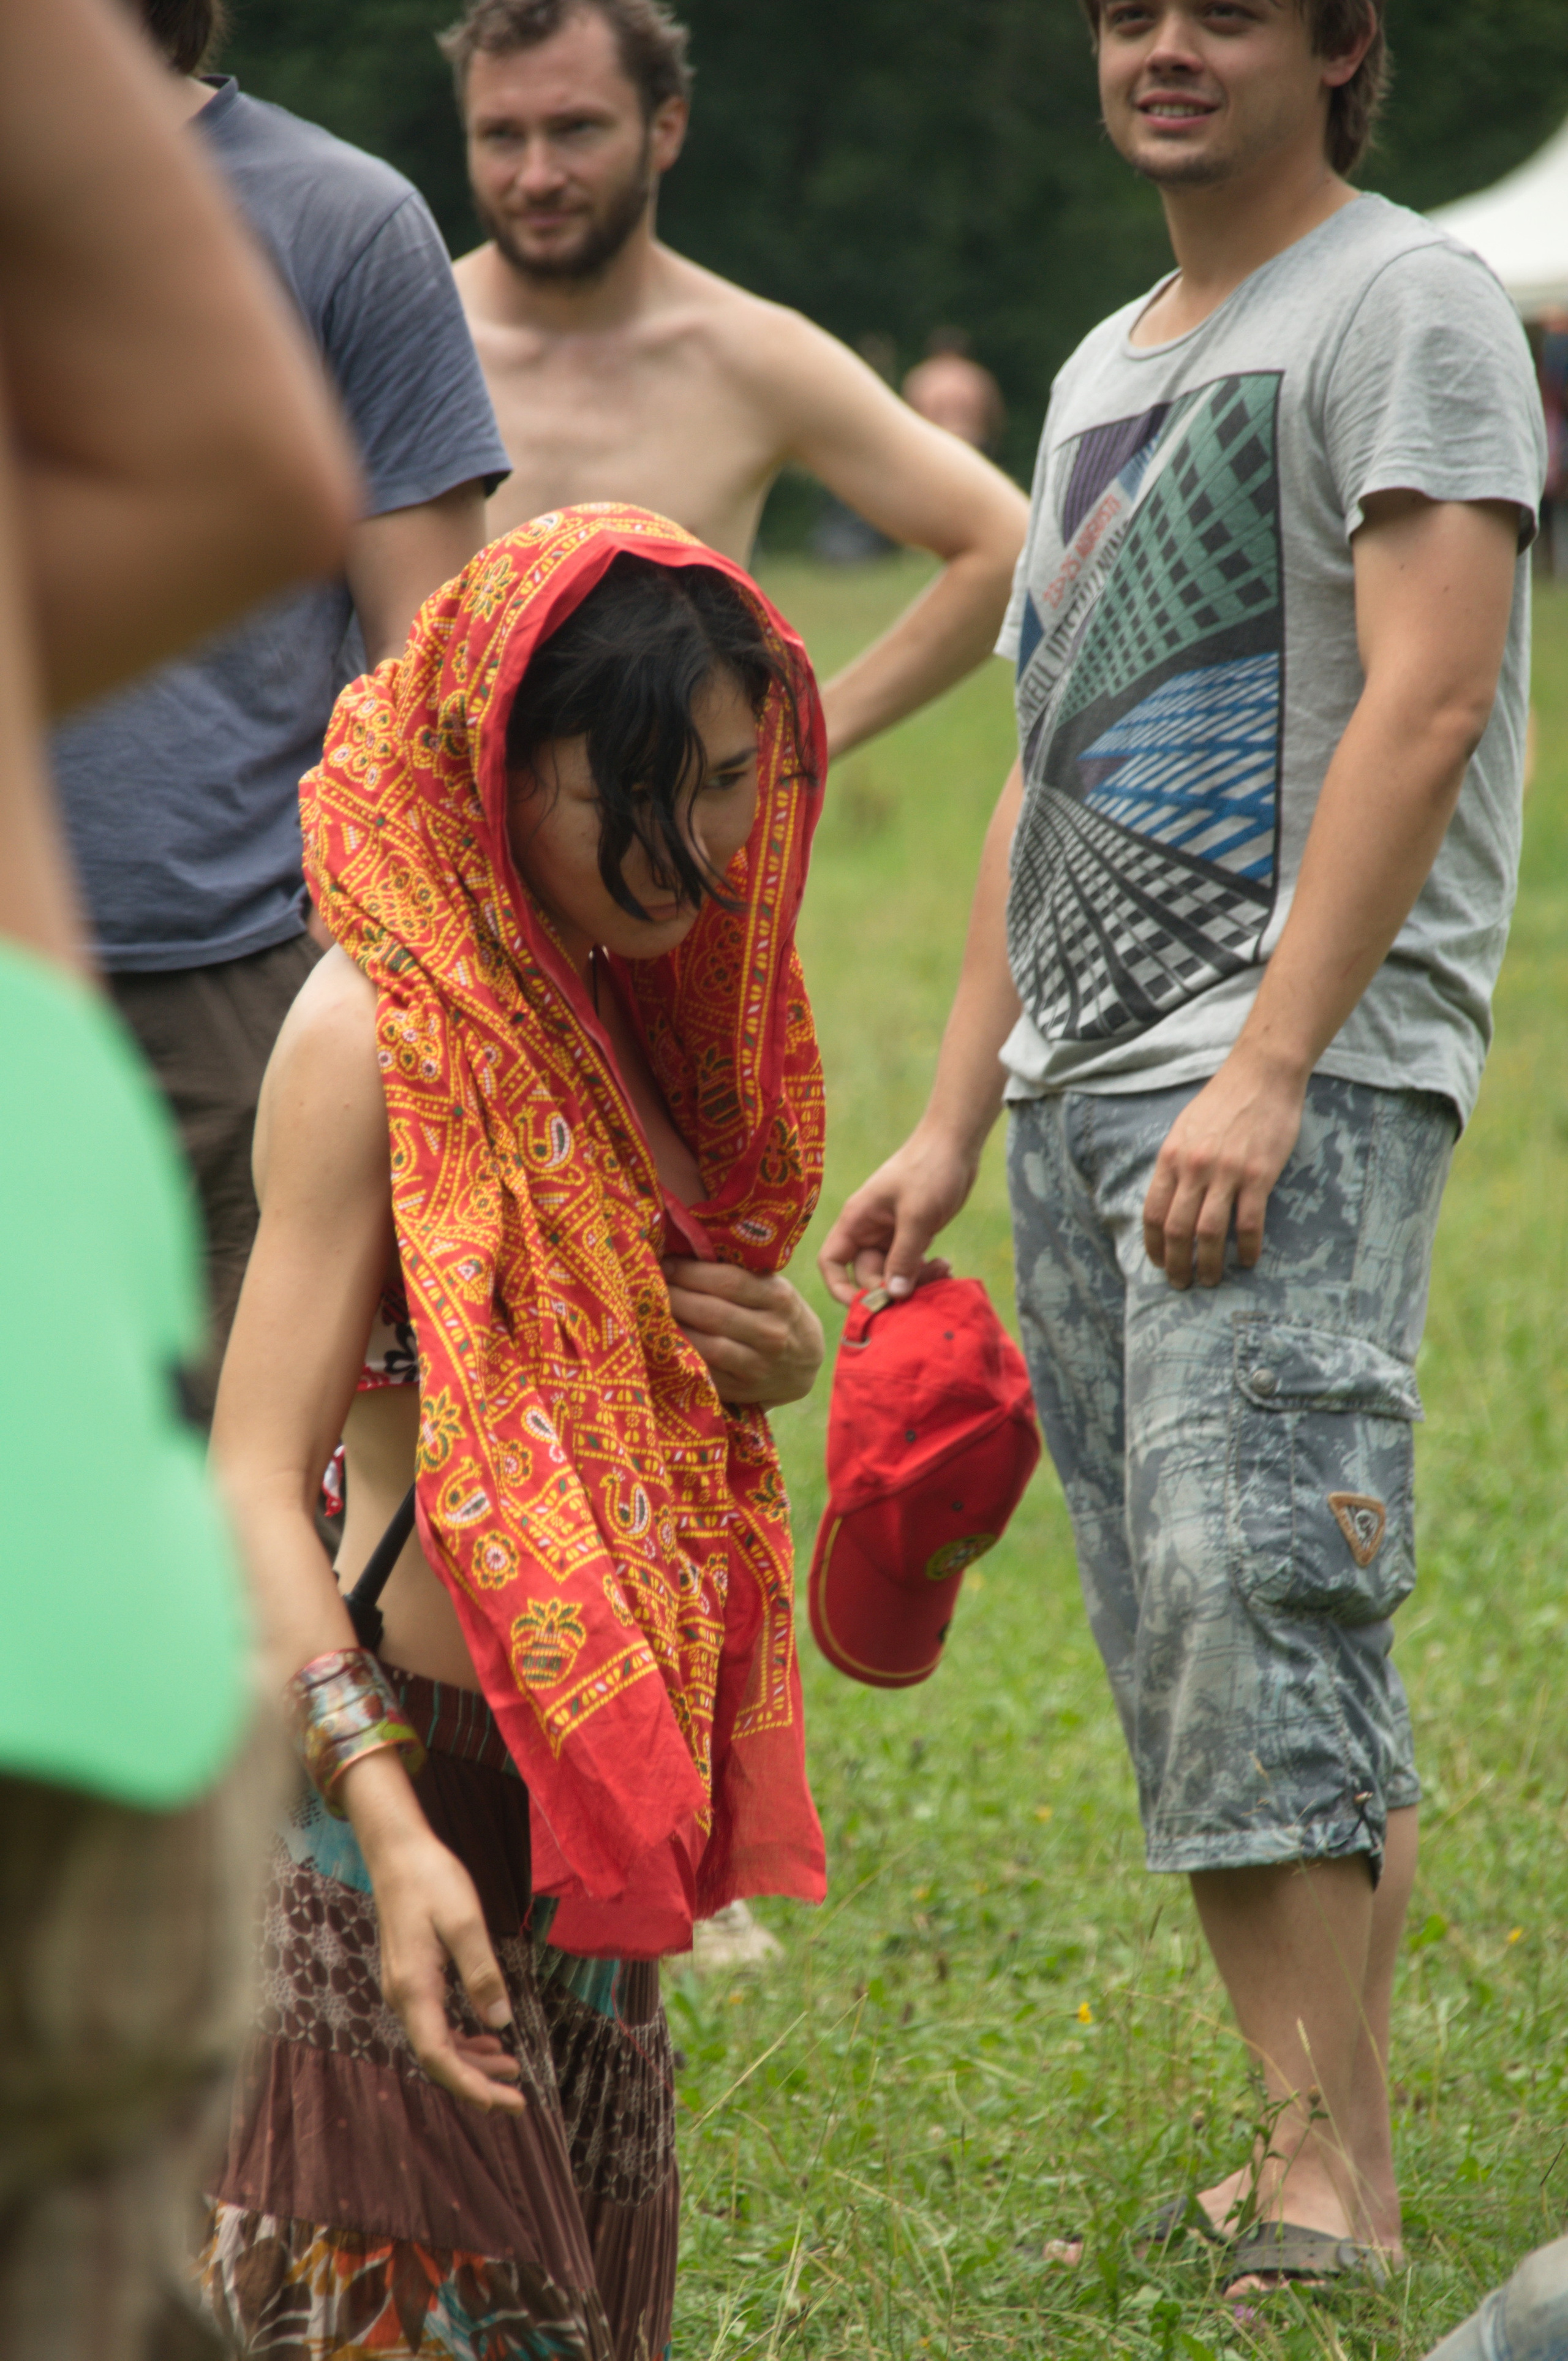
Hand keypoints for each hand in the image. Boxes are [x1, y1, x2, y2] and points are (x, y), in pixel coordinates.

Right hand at [340, 1752, 524, 2113]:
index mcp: (414, 1989)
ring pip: (437, 2043)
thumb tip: (502, 2022)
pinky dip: (462, 2038)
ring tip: (511, 2069)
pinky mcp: (411, 1979)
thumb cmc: (432, 1880)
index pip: (440, 2056)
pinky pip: (434, 2023)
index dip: (471, 2086)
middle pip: (438, 2059)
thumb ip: (483, 1974)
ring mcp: (404, 1989)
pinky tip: (488, 2035)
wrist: (398, 1853)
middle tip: (518, 2098)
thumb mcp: (466, 1922)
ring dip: (472, 2061)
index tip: (504, 2103)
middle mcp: (403, 1997)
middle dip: (477, 2082)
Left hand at [662, 1261, 824, 1405]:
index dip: (690, 1272)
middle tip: (649, 1286)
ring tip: (653, 1312)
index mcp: (779, 1297)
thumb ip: (741, 1274)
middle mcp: (772, 1332)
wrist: (804, 1363)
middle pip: (712, 1312)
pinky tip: (666, 1341)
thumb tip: (686, 1250)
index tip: (665, 1263)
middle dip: (675, 1296)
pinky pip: (706, 1372)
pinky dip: (683, 1356)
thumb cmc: (778, 1314)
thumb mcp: (773, 1288)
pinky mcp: (743, 1390)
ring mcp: (759, 1365)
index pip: (728, 1281)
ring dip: (675, 1327)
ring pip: (708, 1345)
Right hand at [816, 1124, 971, 1306]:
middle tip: (923, 1287)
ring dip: (914, 1281)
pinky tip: (946, 1267)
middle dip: (892, 1286)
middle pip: (867, 1275)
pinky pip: (911, 1265)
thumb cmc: (929, 1169)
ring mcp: (891, 1234)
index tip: (868, 1304)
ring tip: (943, 1272)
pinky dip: (925, 1272)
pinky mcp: (913, 1235)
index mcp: (857, 1221)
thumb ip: (904, 1256)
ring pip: (893, 1273)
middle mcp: (869, 1231)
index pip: (832, 1262)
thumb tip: (893, 1295)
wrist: (955, 1143)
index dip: (841, 1288)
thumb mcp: (916, 1215)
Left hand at [1142, 1046, 1307, 1287]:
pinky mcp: (1258, 1175)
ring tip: (1211, 1280)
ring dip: (1209, 1264)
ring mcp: (1226, 1172)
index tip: (1157, 1263)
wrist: (1262, 1074)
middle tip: (1181, 1283)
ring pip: (1209, 1232)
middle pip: (1177, 1229)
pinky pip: (1248, 1222)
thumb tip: (1169, 1199)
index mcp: (1171, 1157)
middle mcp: (1193, 1167)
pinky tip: (1248, 1261)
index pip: (1153, 1212)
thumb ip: (1175, 1164)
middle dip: (1176, 1263)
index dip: (1153, 1244)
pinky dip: (1247, 1248)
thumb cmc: (1223, 1100)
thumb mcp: (1184, 1128)